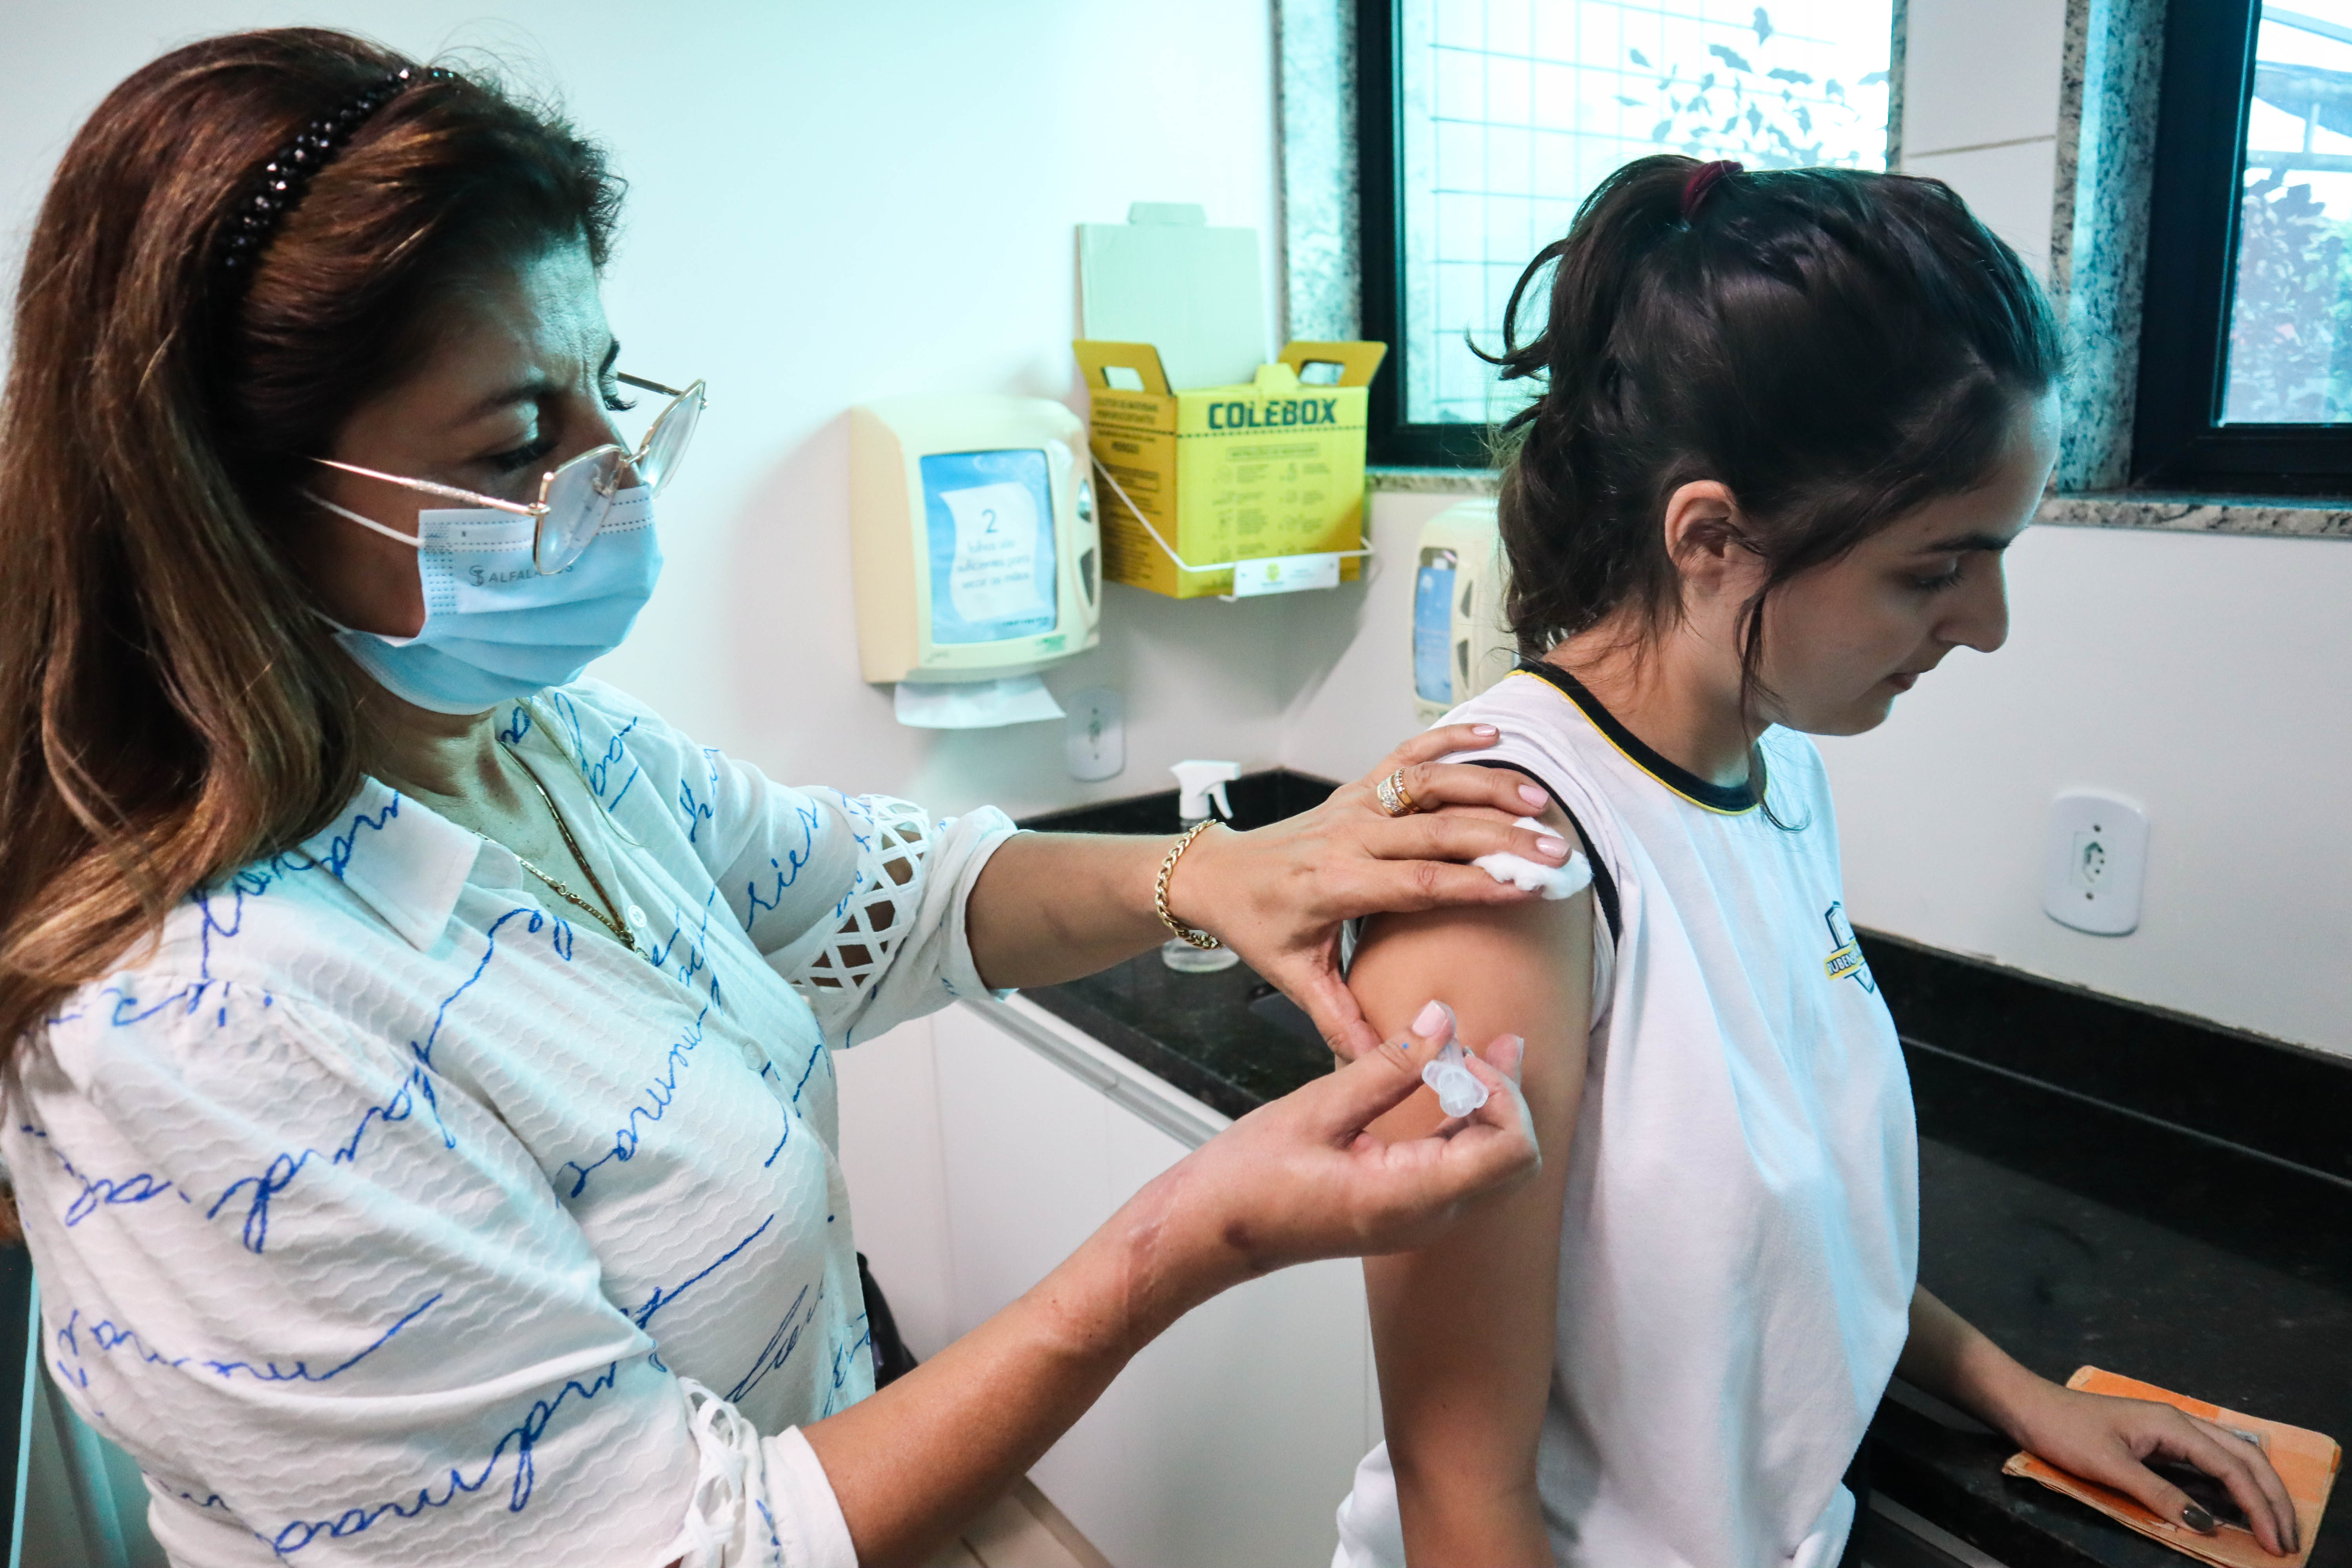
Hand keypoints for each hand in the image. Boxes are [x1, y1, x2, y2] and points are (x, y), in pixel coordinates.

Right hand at [1122, 1002, 1537, 1309]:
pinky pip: (1461, 1167)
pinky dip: (1465, 1121)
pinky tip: (1447, 1080)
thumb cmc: (1247, 1181)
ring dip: (1489, 1104)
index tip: (1454, 1053)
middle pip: (1516, 1160)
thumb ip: (1389, 1065)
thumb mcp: (1317, 1109)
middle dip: (1504, 1095)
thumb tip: (1443, 1019)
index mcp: (1409, 1197)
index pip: (1510, 1150)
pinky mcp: (1404, 1210)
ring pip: (1493, 1164)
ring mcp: (1419, 1220)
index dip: (1501, 1092)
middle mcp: (1428, 1218)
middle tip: (1463, 1046)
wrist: (1208, 1234)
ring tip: (1477, 1046)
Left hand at [1166, 725, 1570, 1057]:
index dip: (1478, 883)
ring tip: (1540, 799)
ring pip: (1429, 783)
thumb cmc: (1258, 927)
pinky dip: (1449, 739)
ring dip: (1487, 786)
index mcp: (1337, 885)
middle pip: (1439, 830)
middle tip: (1557, 853)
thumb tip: (1381, 1062)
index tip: (1529, 888)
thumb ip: (1340, 1019)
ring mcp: (1354, 806)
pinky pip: (1407, 754)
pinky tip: (1494, 737)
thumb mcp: (1293, 978)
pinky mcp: (1355, 789)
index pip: (1421, 882)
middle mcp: (1349, 837)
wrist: (1217, 875)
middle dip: (1503, 838)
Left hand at [2006, 1380, 2299, 1556]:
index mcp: (2173, 1425)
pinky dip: (2233, 1483)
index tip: (2274, 1541)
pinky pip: (2209, 1460)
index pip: (2231, 1467)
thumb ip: (2158, 1495)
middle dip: (2271, 1499)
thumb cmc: (2065, 1431)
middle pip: (2243, 1459)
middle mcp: (2180, 1423)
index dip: (2258, 1506)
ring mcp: (2171, 1429)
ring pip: (2231, 1457)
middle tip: (2288, 1540)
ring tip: (2275, 1525)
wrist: (2031, 1407)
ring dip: (2257, 1491)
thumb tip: (2206, 1523)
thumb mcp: (2111, 1467)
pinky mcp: (2159, 1440)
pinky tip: (2240, 1502)